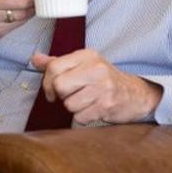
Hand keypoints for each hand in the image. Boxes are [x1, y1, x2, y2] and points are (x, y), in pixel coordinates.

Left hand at [31, 49, 163, 124]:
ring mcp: (103, 87)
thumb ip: (59, 63)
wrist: (136, 94)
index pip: (54, 67)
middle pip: (59, 86)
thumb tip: (35, 59)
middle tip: (73, 95)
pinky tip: (94, 109)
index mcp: (88, 55)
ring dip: (75, 108)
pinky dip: (84, 117)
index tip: (52, 91)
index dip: (47, 83)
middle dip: (62, 95)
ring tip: (87, 102)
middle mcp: (96, 68)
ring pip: (69, 104)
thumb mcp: (84, 65)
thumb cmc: (105, 80)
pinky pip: (80, 117)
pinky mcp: (107, 105)